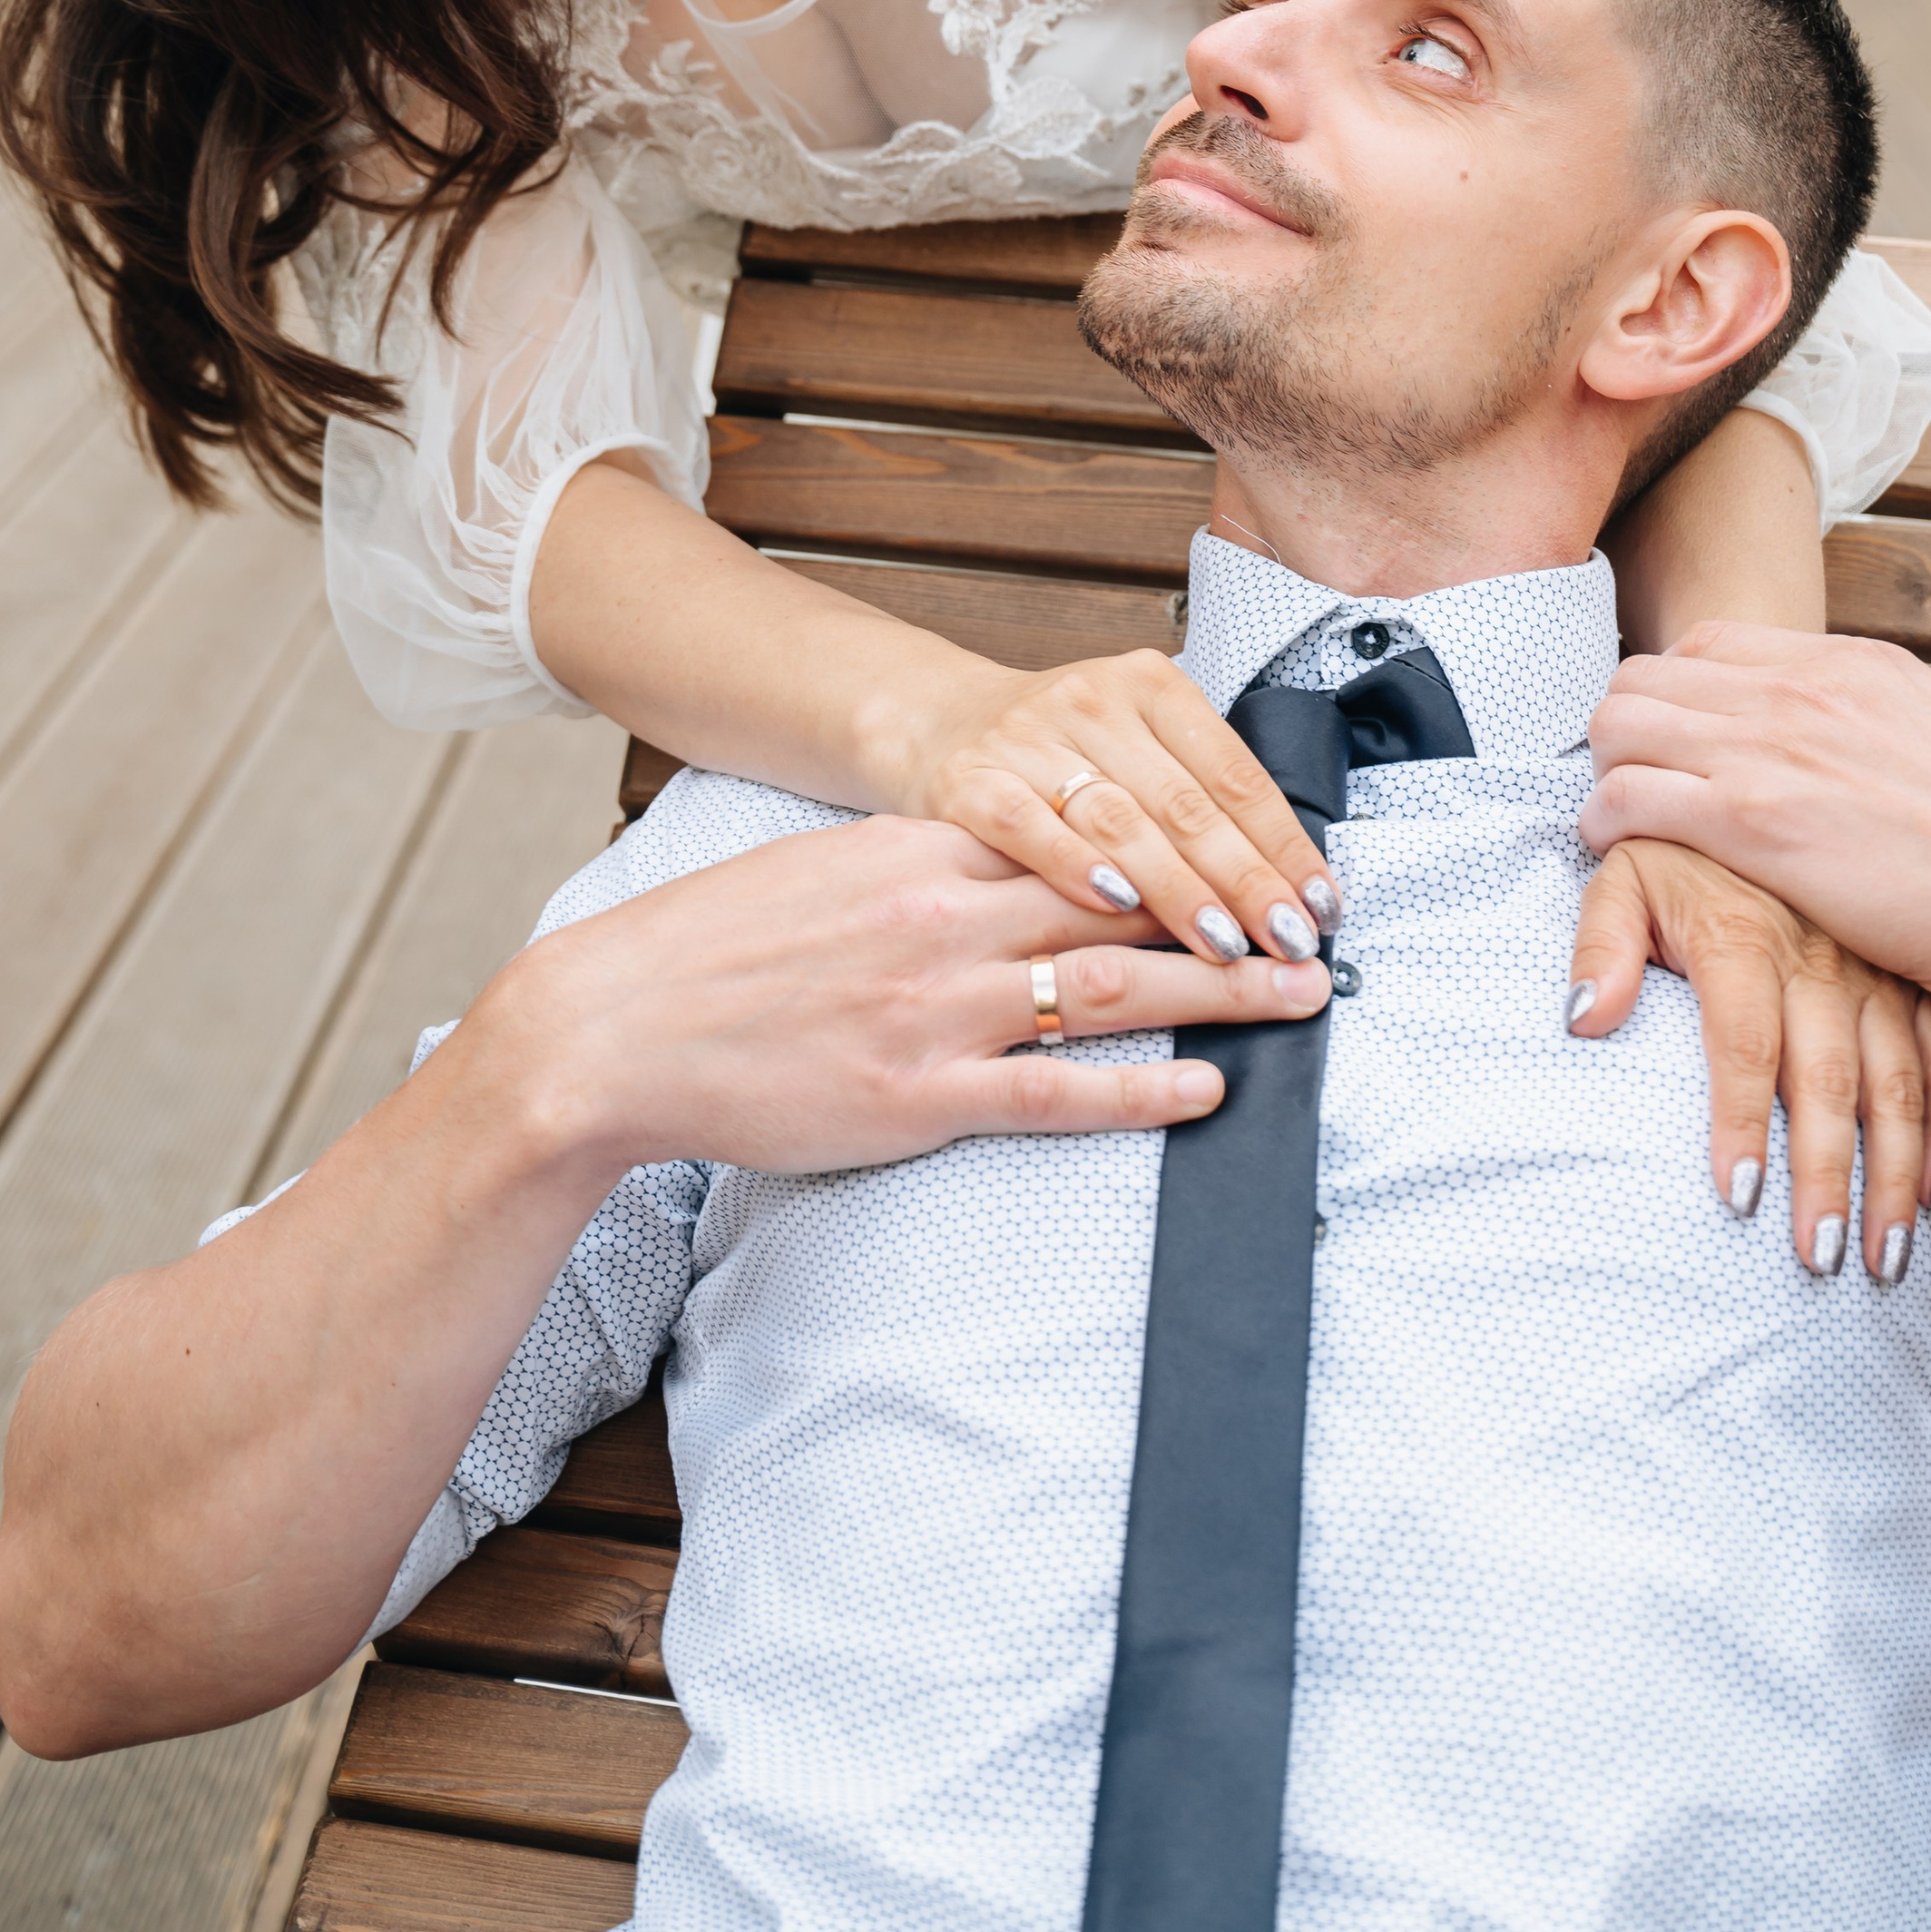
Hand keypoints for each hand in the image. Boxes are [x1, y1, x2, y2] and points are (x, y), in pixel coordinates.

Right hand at [499, 810, 1330, 1181]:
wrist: (613, 1026)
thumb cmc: (714, 948)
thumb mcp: (828, 868)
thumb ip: (924, 865)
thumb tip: (1012, 859)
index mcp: (923, 851)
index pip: (1082, 835)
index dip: (1180, 843)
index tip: (1248, 850)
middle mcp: (944, 918)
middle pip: (1123, 903)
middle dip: (1231, 908)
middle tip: (1317, 921)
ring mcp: (935, 1009)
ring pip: (1113, 990)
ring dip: (1219, 993)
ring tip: (1298, 998)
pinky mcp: (917, 1096)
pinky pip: (1055, 1094)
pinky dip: (1141, 1091)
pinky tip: (1205, 1089)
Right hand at [886, 645, 1341, 971]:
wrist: (929, 719)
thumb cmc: (1053, 750)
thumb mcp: (1130, 742)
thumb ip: (1194, 796)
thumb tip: (1288, 886)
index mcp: (1149, 686)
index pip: (1234, 774)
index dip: (1284, 844)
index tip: (1321, 906)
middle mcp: (1094, 700)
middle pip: (1186, 803)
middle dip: (1247, 880)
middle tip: (1289, 941)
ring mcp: (1028, 739)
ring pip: (1122, 821)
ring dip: (1179, 889)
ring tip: (1225, 945)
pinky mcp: (969, 782)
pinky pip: (1031, 829)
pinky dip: (1078, 868)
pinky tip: (1118, 908)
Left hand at [1568, 840, 1930, 1279]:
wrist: (1757, 785)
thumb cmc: (1681, 851)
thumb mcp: (1622, 875)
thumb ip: (1599, 945)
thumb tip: (1583, 1021)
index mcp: (1745, 936)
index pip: (1745, 1044)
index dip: (1743, 1122)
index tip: (1738, 1198)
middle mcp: (1820, 957)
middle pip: (1828, 1080)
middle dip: (1829, 1176)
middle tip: (1820, 1259)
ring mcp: (1874, 970)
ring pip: (1896, 1082)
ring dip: (1896, 1172)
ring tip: (1885, 1254)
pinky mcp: (1910, 977)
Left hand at [1585, 623, 1930, 1075]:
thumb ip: (1864, 726)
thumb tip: (1827, 743)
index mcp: (1850, 664)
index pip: (1709, 644)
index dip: (1676, 694)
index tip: (1675, 743)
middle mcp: (1801, 690)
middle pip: (1647, 675)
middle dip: (1627, 727)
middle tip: (1635, 781)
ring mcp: (1771, 749)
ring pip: (1619, 723)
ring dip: (1606, 768)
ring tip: (1620, 815)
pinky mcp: (1749, 821)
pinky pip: (1625, 794)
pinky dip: (1602, 818)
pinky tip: (1614, 847)